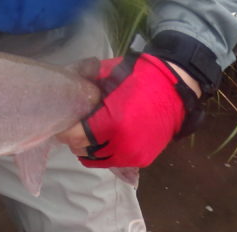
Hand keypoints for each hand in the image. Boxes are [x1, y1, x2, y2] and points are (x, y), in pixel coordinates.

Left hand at [58, 53, 200, 167]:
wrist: (175, 88)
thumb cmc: (139, 76)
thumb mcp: (107, 75)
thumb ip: (85, 84)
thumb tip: (65, 90)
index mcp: (111, 123)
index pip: (76, 137)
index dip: (65, 130)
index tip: (61, 121)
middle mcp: (121, 144)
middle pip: (83, 151)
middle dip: (75, 139)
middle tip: (74, 126)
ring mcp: (133, 155)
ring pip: (97, 160)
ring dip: (89, 148)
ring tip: (87, 133)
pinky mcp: (142, 159)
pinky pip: (113, 161)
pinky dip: (104, 152)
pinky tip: (103, 138)